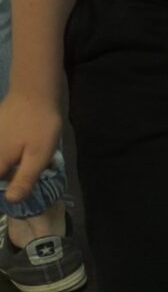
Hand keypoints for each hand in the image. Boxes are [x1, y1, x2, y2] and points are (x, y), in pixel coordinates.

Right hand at [0, 88, 61, 205]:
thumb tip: (11, 200)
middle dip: (12, 176)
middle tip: (29, 174)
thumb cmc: (39, 125)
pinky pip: (4, 150)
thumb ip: (24, 179)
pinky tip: (27, 147)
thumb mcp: (38, 155)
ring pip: (3, 161)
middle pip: (0, 173)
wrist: (34, 91)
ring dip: (14, 167)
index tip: (19, 190)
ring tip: (30, 161)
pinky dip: (14, 154)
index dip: (8, 189)